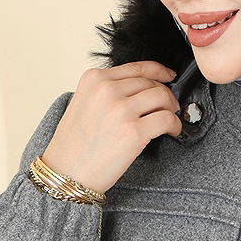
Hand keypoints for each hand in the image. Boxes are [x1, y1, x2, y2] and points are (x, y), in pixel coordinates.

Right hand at [41, 61, 181, 194]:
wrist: (66, 173)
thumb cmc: (73, 146)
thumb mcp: (82, 104)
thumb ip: (106, 92)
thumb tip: (139, 91)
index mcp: (94, 79)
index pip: (136, 67)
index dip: (158, 71)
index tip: (168, 76)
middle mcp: (107, 90)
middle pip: (151, 83)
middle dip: (165, 95)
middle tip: (169, 107)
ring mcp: (121, 110)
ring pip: (162, 97)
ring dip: (171, 109)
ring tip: (169, 120)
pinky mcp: (134, 131)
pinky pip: (167, 119)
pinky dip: (174, 125)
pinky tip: (171, 131)